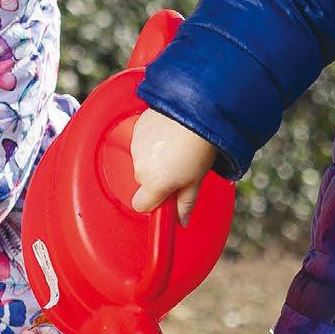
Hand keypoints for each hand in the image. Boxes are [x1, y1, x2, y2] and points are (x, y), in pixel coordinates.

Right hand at [130, 108, 217, 225]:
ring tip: (176, 148)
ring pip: (142, 162)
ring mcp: (136, 147)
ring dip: (154, 159)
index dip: (153, 204)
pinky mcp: (137, 129)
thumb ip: (185, 204)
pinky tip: (168, 135)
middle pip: (143, 182)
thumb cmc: (198, 148)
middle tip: (178, 168)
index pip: (140, 206)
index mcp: (154, 184)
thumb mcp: (196, 181)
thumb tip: (182, 221)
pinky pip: (141, 143)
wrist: (196, 112)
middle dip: (157, 179)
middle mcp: (140, 167)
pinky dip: (152, 142)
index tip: (164, 198)